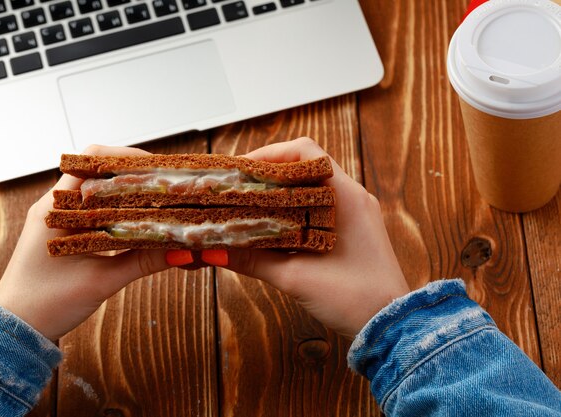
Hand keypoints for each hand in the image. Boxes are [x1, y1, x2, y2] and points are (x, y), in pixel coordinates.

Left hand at [0, 145, 169, 340]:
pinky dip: (122, 216)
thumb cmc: (46, 304)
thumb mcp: (100, 281)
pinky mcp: (68, 236)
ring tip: (163, 202)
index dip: (126, 157)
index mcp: (55, 208)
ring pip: (102, 196)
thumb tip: (181, 250)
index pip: (91, 161)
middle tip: (168, 186)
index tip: (157, 169)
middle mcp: (56, 207)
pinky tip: (144, 224)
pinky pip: (99, 216)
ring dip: (130, 197)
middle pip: (100, 175)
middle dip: (136, 177)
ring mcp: (61, 222)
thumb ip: (141, 262)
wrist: (16, 330)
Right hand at [225, 138, 409, 338]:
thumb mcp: (296, 277)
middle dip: (270, 174)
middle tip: (239, 187)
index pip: (306, 153)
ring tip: (250, 204)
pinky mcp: (354, 232)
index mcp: (346, 196)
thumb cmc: (354, 299)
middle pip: (306, 168)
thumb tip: (214, 252)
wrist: (391, 328)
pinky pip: (320, 209)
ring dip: (282, 193)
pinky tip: (273, 227)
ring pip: (312, 189)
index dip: (270, 155)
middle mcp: (353, 198)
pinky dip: (294, 211)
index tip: (242, 170)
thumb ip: (253, 261)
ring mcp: (356, 214)